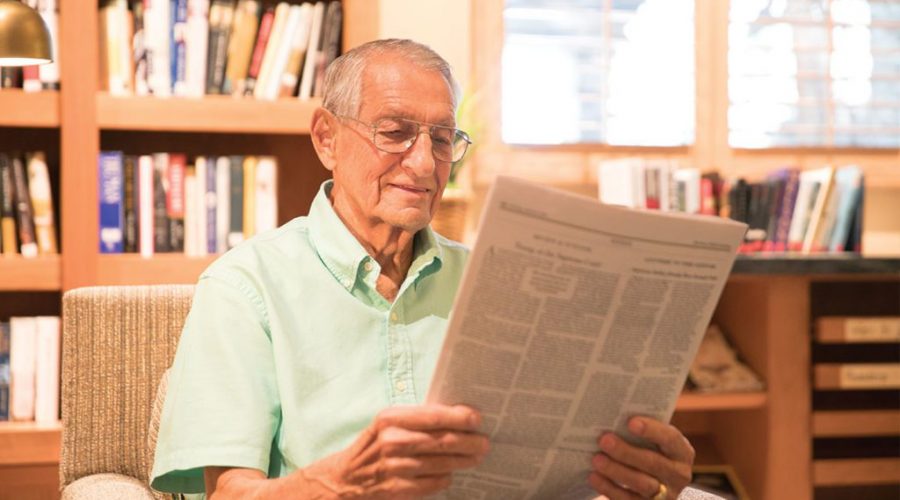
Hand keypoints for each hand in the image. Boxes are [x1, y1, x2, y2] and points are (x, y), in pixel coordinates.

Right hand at [302, 404, 488, 498]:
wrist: (343, 479)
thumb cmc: (373, 446)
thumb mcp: (388, 425)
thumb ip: (417, 419)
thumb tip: (456, 415)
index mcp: (390, 418)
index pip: (433, 416)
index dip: (459, 417)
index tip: (477, 418)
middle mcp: (392, 441)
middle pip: (442, 441)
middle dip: (469, 442)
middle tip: (484, 442)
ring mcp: (394, 467)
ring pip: (441, 463)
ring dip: (463, 461)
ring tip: (475, 457)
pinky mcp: (397, 489)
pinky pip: (432, 483)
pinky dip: (445, 478)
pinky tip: (450, 474)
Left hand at [588, 416, 693, 498]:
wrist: (651, 483)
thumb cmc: (648, 452)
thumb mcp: (652, 442)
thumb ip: (640, 431)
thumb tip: (613, 416)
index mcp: (682, 452)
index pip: (671, 439)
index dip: (652, 430)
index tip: (631, 422)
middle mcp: (678, 475)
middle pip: (653, 463)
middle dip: (626, 452)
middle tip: (604, 440)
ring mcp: (666, 495)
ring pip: (642, 484)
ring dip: (616, 470)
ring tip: (596, 459)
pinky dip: (609, 488)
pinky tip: (594, 476)